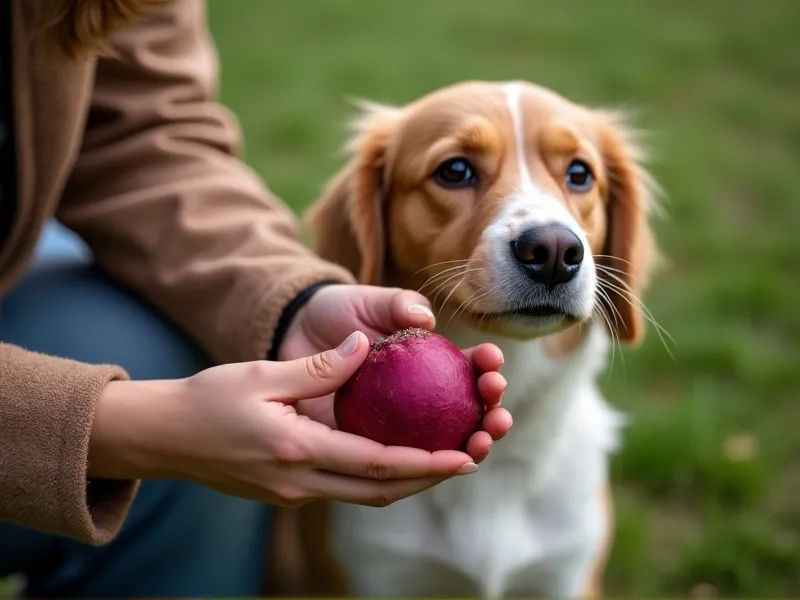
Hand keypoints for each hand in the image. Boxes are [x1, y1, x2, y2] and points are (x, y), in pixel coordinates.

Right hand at [88, 332, 481, 507]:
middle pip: (379, 490)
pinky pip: (344, 486)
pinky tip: (393, 453)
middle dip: (428, 479)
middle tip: (468, 458)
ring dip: (406, 480)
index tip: (464, 456)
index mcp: (296, 451)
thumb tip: (365, 346)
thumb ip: (318, 369)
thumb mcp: (261, 375)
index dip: (425, 463)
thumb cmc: (207, 401)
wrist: (164, 438)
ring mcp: (293, 492)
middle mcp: (300, 482)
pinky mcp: (287, 490)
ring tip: (442, 458)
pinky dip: (376, 475)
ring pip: (364, 493)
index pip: (375, 463)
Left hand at [277, 284, 511, 461]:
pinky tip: (433, 468)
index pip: (469, 368)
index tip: (492, 364)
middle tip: (497, 417)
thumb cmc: (335, 312)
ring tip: (480, 446)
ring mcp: (400, 426)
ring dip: (469, 448)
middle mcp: (423, 397)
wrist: (293, 336)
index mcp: (431, 361)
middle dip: (493, 417)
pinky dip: (421, 467)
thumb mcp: (365, 301)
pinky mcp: (369, 446)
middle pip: (468, 412)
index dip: (487, 368)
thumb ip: (396, 305)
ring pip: (442, 444)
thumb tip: (425, 318)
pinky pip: (398, 461)